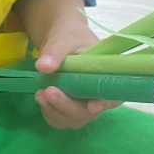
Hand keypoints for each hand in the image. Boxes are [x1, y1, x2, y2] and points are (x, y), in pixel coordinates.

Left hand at [33, 15, 121, 129]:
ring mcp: (82, 103)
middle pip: (89, 113)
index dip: (105, 103)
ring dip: (56, 112)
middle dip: (69, 107)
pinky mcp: (67, 106)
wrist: (58, 38)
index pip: (114, 95)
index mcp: (106, 75)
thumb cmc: (69, 34)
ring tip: (40, 94)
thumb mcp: (63, 37)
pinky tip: (40, 97)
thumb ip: (55, 51)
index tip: (91, 105)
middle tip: (49, 92)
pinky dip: (49, 113)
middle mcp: (97, 93)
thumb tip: (43, 66)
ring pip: (74, 120)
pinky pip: (60, 119)